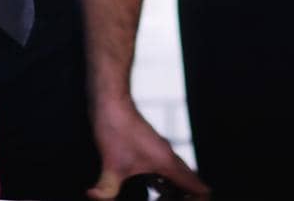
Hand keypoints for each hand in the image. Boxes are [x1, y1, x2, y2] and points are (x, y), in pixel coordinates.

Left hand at [86, 98, 207, 198]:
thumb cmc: (116, 128)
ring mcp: (161, 151)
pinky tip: (150, 187)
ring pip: (178, 176)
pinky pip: (167, 169)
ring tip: (160, 199)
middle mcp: (169, 157)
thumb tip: (95, 197)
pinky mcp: (152, 148)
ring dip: (174, 191)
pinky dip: (164, 181)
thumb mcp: (111, 164)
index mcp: (167, 163)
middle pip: (191, 184)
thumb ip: (107, 188)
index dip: (198, 200)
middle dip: (185, 198)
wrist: (111, 102)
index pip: (197, 187)